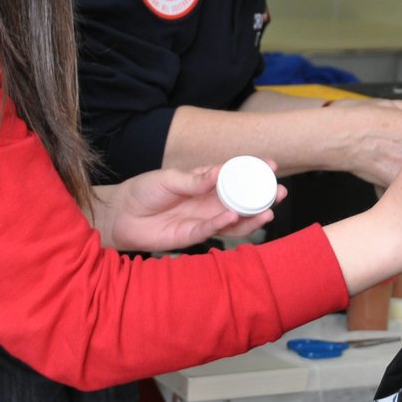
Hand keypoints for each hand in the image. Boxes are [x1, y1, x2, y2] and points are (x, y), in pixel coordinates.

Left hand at [88, 162, 285, 251]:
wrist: (121, 214)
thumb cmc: (144, 190)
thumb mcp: (168, 178)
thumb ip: (194, 179)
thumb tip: (218, 171)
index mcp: (205, 181)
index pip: (234, 175)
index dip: (253, 171)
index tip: (272, 165)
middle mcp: (208, 201)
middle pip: (241, 199)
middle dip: (262, 196)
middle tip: (280, 192)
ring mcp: (202, 219)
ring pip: (234, 219)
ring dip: (252, 216)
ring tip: (269, 211)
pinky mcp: (191, 236)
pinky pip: (212, 230)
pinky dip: (224, 223)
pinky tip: (234, 215)